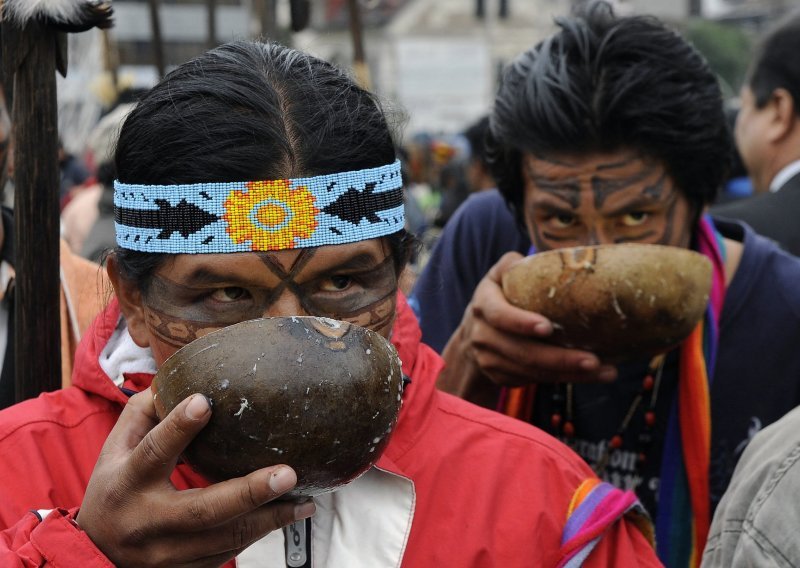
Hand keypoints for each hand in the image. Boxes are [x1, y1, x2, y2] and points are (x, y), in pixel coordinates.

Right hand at [77, 390, 314, 567]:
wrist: (97, 552)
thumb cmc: (115, 485)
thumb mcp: (116, 448)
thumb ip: (145, 413)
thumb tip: (179, 377)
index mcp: (126, 482)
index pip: (153, 452)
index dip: (178, 428)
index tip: (206, 402)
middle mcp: (146, 520)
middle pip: (203, 509)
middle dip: (250, 492)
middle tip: (288, 473)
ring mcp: (165, 553)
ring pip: (225, 539)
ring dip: (270, 520)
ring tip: (304, 500)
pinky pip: (228, 552)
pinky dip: (260, 534)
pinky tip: (287, 515)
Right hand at [438, 252, 616, 397]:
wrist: (473, 334)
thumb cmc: (498, 296)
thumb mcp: (500, 275)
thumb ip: (516, 264)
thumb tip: (553, 258)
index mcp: (483, 304)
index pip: (499, 315)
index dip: (521, 322)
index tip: (547, 328)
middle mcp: (482, 335)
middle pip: (521, 351)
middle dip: (559, 358)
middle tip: (593, 360)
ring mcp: (489, 360)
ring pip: (531, 371)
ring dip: (569, 374)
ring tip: (605, 371)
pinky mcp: (501, 377)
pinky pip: (534, 381)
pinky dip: (563, 379)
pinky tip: (589, 376)